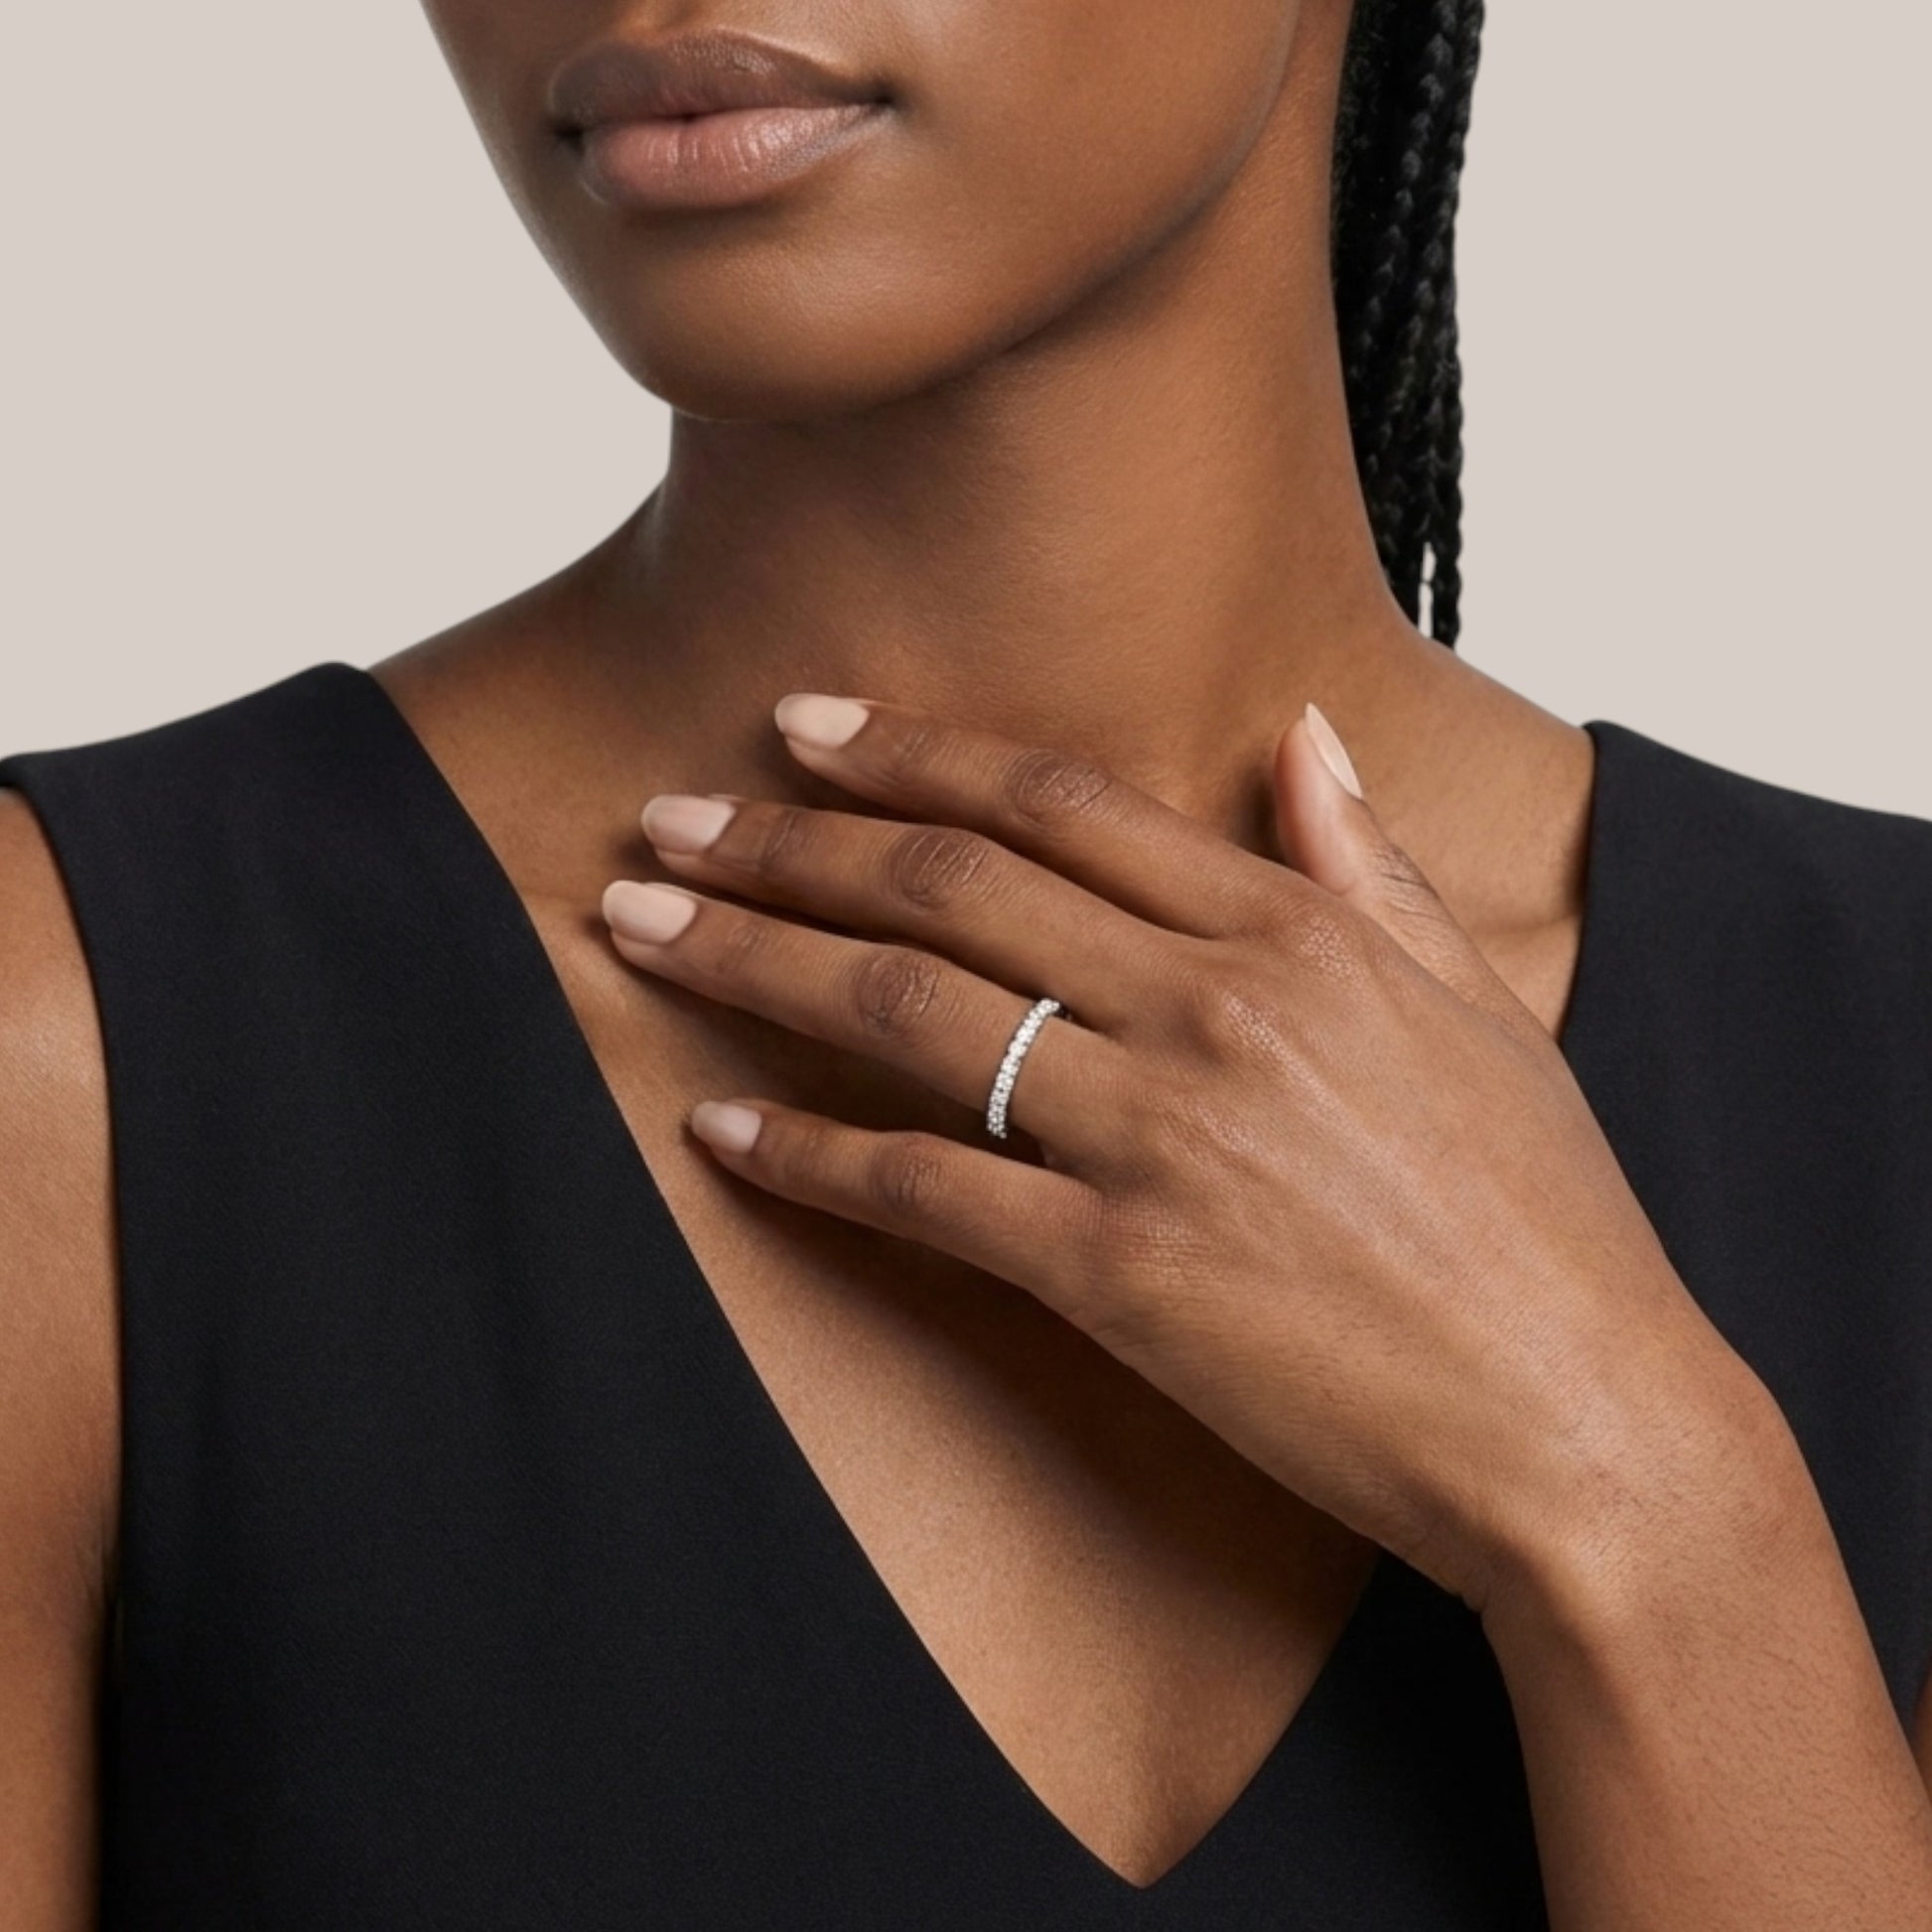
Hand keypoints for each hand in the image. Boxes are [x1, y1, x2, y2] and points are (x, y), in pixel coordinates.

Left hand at [600, 694, 1774, 1614]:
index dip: (911, 753)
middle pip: (949, 887)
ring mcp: (1158, 1137)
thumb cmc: (1541, 1220)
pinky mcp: (1119, 1274)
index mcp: (1293, 930)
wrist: (1586, 1421)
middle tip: (666, 818)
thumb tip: (1304, 735)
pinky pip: (924, 1190)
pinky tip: (717, 1127)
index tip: (801, 727)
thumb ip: (1368, 863)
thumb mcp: (1476, 1006)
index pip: (1059, 803)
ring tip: (643, 925)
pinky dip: (808, 1155)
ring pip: (909, 1013)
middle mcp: (1209, 1007)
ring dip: (757, 960)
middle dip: (787, 841)